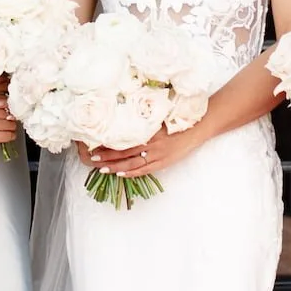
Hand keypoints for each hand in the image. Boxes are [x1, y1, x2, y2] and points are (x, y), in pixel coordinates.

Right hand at [0, 89, 16, 152]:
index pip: (8, 101)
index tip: (9, 110)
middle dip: (10, 117)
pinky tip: (7, 134)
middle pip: (11, 113)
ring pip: (11, 124)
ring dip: (11, 127)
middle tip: (7, 120)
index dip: (9, 106)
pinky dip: (10, 136)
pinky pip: (8, 136)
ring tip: (6, 128)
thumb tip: (7, 102)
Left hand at [82, 117, 210, 177]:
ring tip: (102, 169)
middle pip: (124, 152)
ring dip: (116, 167)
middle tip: (92, 159)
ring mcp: (157, 154)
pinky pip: (145, 170)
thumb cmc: (178, 118)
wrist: (197, 126)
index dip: (109, 143)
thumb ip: (144, 120)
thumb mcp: (159, 116)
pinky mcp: (163, 162)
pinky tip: (122, 174)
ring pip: (132, 163)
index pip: (123, 139)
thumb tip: (126, 119)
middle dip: (107, 156)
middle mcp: (150, 143)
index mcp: (147, 130)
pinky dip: (132, 173)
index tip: (95, 144)